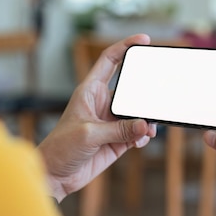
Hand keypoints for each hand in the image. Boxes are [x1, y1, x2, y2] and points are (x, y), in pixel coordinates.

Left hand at [38, 34, 156, 201]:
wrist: (55, 175)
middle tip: (159, 96)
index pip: (109, 61)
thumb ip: (119, 130)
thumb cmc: (61, 148)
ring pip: (137, 113)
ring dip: (147, 119)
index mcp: (90, 91)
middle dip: (146, 91)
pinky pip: (137, 132)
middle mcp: (102, 103)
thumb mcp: (89, 135)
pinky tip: (141, 141)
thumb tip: (146, 125)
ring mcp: (111, 122)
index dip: (125, 47)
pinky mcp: (117, 140)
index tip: (143, 40)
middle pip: (130, 88)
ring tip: (149, 128)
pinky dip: (144, 135)